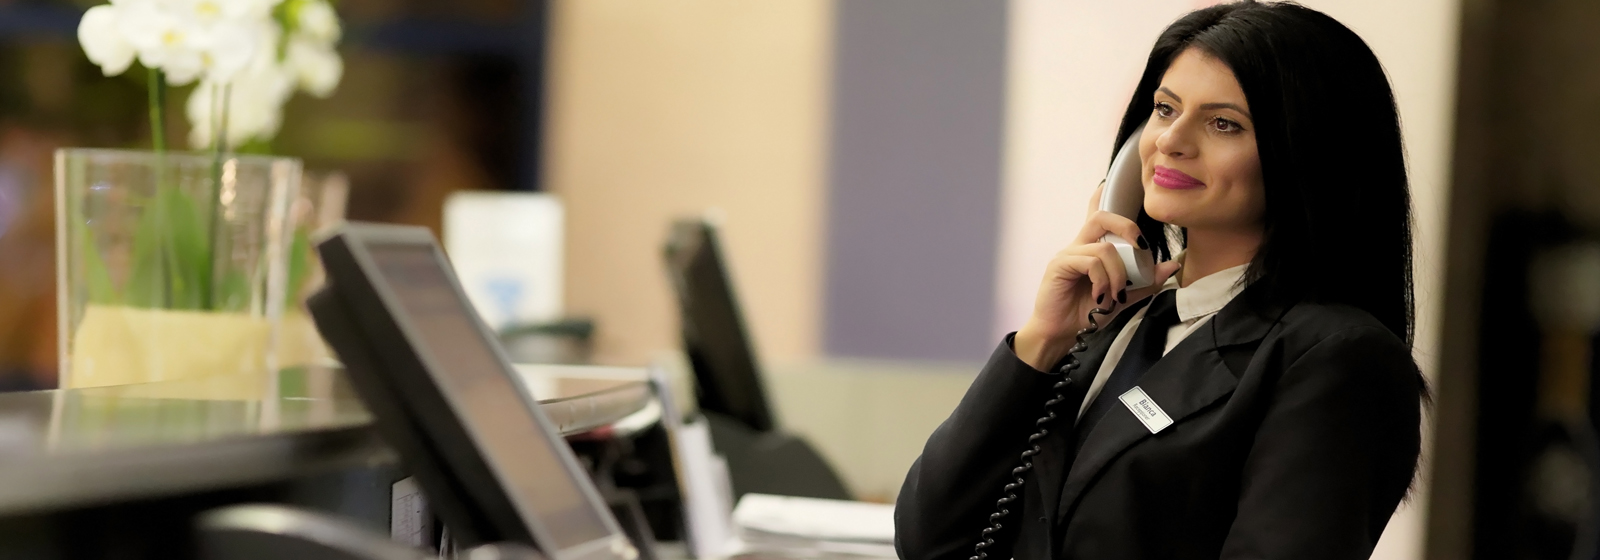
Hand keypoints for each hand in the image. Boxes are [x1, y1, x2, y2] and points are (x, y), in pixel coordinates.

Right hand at [1013, 187, 1180, 370]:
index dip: (1102, 194)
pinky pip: (1091, 262)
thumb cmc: (1087, 314)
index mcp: (1092, 249)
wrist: (1061, 334)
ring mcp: (1068, 254)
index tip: (1110, 181)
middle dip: (1126, 227)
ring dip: (1118, 273)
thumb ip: (1145, 281)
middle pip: (1101, 217)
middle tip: (1141, 247)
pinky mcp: (1060, 265)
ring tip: (1115, 295)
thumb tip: (1171, 265)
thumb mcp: (1123, 298)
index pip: (1097, 214)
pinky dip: (1103, 280)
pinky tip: (1101, 297)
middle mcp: (1080, 246)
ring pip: (1104, 247)